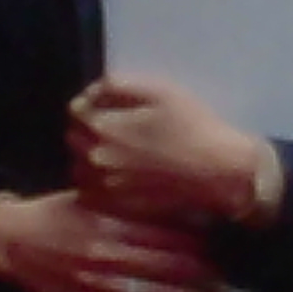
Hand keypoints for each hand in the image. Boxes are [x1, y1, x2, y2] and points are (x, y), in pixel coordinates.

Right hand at [0, 187, 225, 291]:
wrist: (11, 240)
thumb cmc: (58, 212)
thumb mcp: (90, 198)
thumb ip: (127, 204)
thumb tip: (175, 205)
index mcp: (106, 223)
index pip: (162, 235)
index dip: (194, 242)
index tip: (219, 242)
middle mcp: (103, 255)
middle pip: (163, 267)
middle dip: (199, 273)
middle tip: (227, 274)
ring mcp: (94, 284)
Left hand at [69, 74, 283, 230]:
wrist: (218, 173)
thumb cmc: (192, 127)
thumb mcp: (159, 91)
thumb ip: (118, 85)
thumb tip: (94, 91)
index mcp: (102, 128)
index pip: (76, 110)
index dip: (93, 102)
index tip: (112, 104)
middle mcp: (95, 160)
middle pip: (74, 137)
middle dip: (89, 128)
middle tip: (118, 126)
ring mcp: (104, 187)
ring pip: (80, 165)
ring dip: (91, 155)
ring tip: (119, 151)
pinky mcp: (116, 207)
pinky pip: (92, 191)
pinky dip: (99, 181)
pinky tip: (123, 174)